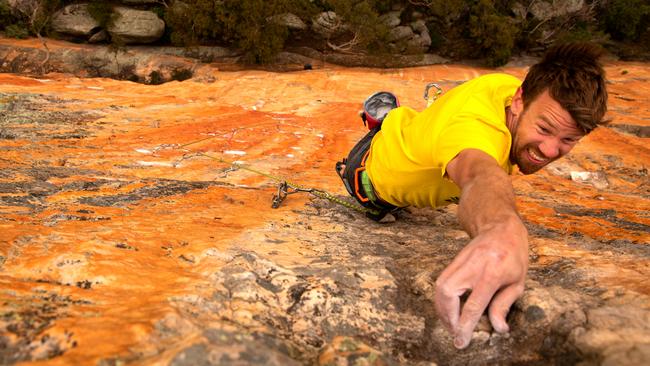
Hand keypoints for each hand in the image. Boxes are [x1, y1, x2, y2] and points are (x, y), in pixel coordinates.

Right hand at [434, 222, 527, 348]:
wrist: (501, 228)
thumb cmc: (514, 255)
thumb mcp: (518, 282)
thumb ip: (504, 305)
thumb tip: (498, 328)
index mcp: (492, 274)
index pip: (473, 305)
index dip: (465, 326)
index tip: (461, 341)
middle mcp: (472, 267)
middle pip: (448, 293)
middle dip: (447, 316)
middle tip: (454, 331)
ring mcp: (460, 262)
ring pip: (440, 287)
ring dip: (441, 308)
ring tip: (450, 323)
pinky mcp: (454, 261)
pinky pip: (441, 281)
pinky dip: (441, 298)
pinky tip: (448, 308)